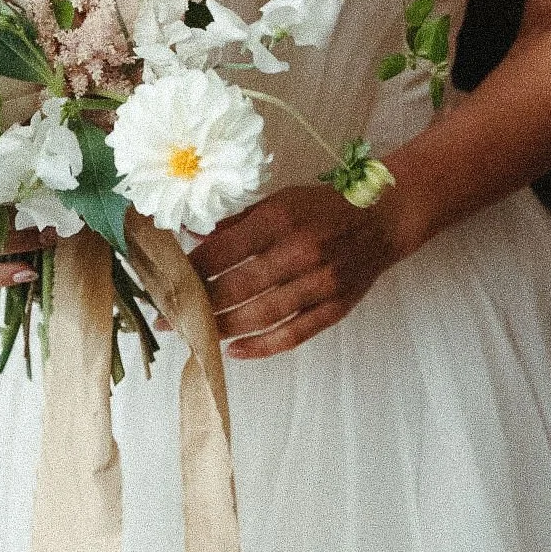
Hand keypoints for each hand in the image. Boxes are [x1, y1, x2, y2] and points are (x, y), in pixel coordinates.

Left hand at [189, 180, 409, 359]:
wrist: (386, 218)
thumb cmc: (325, 207)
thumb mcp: (281, 200)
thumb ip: (240, 221)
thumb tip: (196, 238)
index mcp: (281, 219)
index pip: (223, 251)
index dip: (191, 270)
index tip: (165, 283)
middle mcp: (300, 251)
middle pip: (237, 287)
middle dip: (197, 305)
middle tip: (168, 319)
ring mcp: (320, 282)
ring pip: (261, 315)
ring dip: (222, 328)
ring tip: (195, 336)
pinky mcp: (335, 307)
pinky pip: (293, 333)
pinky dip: (262, 346)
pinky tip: (234, 350)